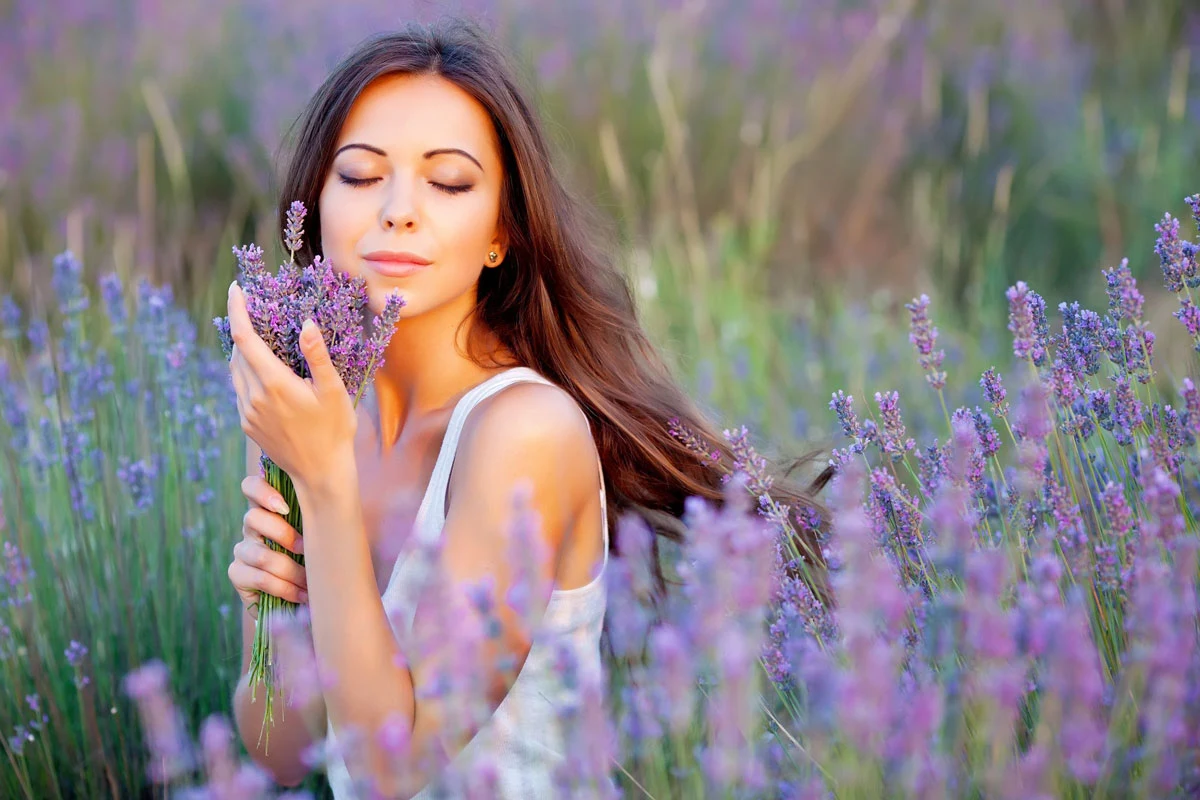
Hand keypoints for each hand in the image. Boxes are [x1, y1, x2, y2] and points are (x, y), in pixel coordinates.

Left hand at [226, 280, 356, 491]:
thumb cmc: (334, 430)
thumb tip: (306, 324)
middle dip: (242, 326)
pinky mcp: (247, 424)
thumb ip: (318, 356)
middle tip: (256, 309)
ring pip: (234, 370)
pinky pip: (239, 389)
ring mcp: (248, 412)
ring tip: (258, 336)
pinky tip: (262, 369)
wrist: (321, 472)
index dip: (236, 310)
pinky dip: (245, 371)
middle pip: (237, 351)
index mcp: (274, 384)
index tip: (236, 289)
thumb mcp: (333, 390)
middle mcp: (254, 397)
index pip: (244, 338)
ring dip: (242, 349)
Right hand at [228, 475, 307, 615]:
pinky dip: (285, 588)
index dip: (262, 491)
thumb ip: (319, 516)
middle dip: (284, 535)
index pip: (251, 487)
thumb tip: (339, 501)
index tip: (284, 507)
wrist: (300, 598)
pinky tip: (302, 594)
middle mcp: (251, 526)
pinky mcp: (237, 573)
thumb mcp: (318, 535)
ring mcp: (242, 549)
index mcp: (269, 508)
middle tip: (306, 549)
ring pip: (261, 554)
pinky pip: (260, 578)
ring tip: (310, 581)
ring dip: (292, 570)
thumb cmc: (317, 558)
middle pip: (253, 518)